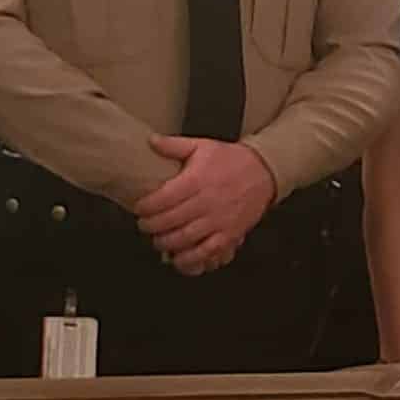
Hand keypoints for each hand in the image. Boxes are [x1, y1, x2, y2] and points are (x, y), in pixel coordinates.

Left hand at [134, 135, 276, 276]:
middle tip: (143, 225)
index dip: (146, 207)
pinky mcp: (229, 235)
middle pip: (171, 220)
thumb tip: (151, 141)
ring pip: (186, 238)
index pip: (164, 198)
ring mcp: (218, 221)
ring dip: (166, 243)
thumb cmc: (229, 159)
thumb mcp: (201, 145)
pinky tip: (179, 259)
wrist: (262, 172)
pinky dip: (191, 259)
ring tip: (157, 240)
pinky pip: (207, 252)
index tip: (138, 208)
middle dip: (152, 226)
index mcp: (196, 180)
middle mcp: (206, 202)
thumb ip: (174, 145)